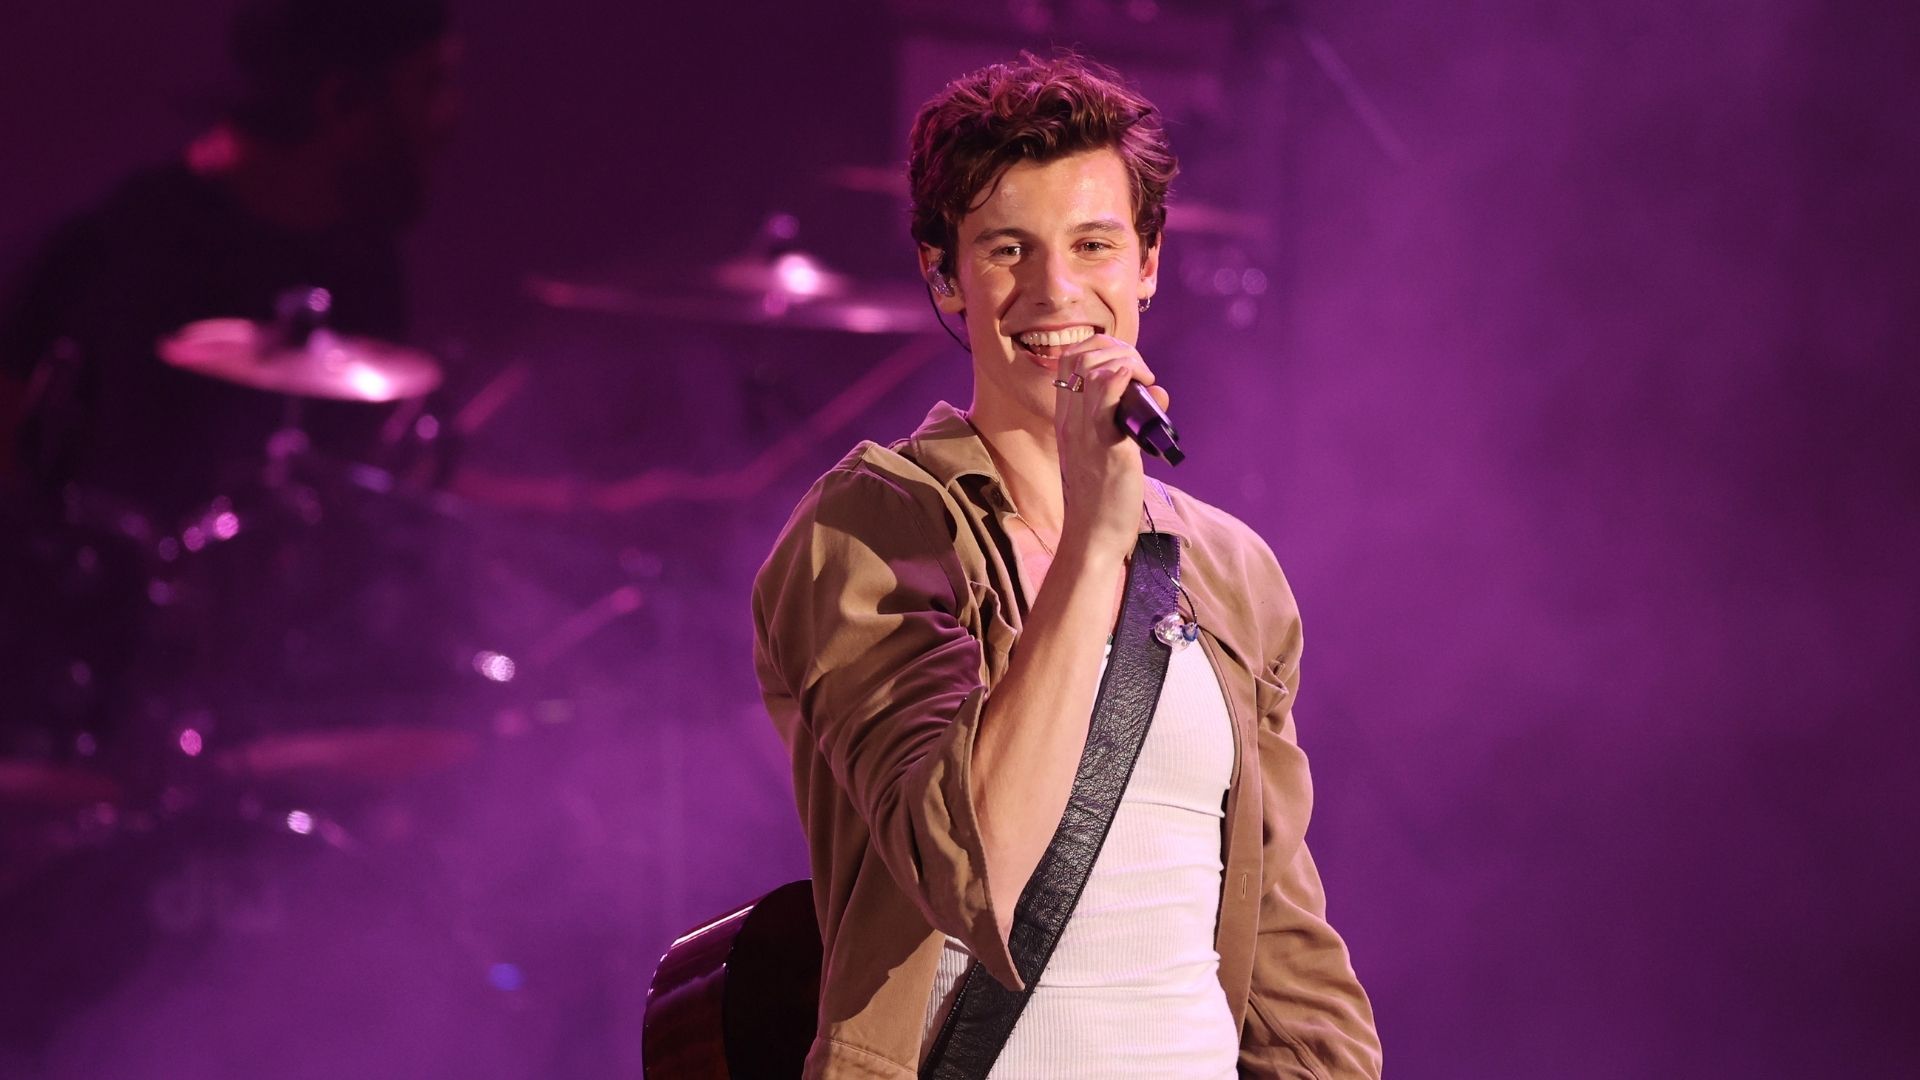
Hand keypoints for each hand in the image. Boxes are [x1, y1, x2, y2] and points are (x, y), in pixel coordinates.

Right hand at [1053, 334, 1171, 561]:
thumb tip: (1158, 392)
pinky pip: (1110, 392)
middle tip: (1141, 372)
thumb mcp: (1108, 451)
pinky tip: (1147, 392)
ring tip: (1145, 383)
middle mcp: (1070, 420)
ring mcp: (1085, 430)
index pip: (1070, 359)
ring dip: (1127, 362)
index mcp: (1066, 419)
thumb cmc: (1102, 497)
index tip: (1129, 368)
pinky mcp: (1107, 444)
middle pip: (1080, 354)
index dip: (1102, 349)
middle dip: (1117, 349)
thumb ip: (1127, 419)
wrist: (1092, 536)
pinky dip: (1129, 378)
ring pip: (1094, 366)